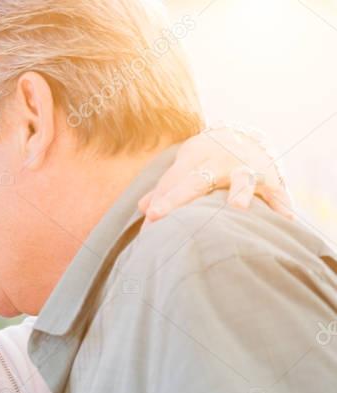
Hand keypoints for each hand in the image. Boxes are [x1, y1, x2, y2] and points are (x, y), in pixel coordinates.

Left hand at [139, 125, 292, 220]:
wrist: (245, 135)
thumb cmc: (206, 159)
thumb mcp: (186, 165)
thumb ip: (166, 186)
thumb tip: (142, 208)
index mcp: (195, 157)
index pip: (173, 179)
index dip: (160, 199)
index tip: (149, 219)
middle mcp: (220, 161)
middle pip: (196, 180)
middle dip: (177, 197)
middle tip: (158, 215)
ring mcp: (247, 167)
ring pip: (244, 179)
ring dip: (241, 191)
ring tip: (237, 207)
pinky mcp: (272, 177)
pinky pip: (278, 192)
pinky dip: (282, 204)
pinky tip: (285, 220)